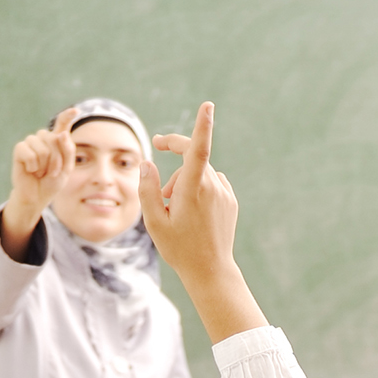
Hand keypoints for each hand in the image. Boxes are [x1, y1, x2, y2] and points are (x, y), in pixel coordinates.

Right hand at [9, 108, 77, 216]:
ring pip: (43, 149)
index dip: (67, 116)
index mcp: (57, 141)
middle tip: (51, 172)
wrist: (37, 196)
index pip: (62, 124)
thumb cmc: (51, 182)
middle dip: (56, 160)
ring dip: (45, 166)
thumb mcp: (67, 169)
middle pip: (54, 140)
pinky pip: (30, 154)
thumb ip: (68, 151)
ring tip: (40, 172)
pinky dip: (33, 167)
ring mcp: (31, 142)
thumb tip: (61, 134)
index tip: (75, 111)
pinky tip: (30, 171)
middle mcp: (43, 138)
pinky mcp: (20, 149)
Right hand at [136, 103, 265, 340]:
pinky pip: (212, 183)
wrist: (210, 271)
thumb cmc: (179, 249)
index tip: (207, 106)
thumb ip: (147, 190)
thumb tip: (147, 163)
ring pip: (201, 172)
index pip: (198, 150)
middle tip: (159, 176)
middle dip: (173, 166)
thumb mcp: (154, 223)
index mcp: (193, 190)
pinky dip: (199, 189)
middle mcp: (213, 187)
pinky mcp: (230, 200)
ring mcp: (224, 193)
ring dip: (184, 182)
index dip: (201, 126)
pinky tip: (191, 211)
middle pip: (192, 159)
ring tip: (173, 209)